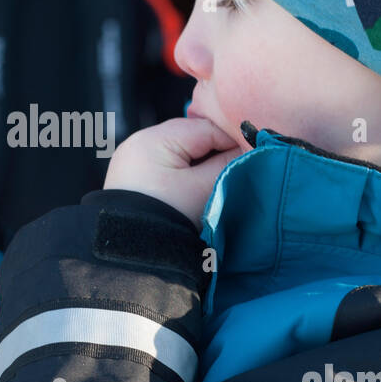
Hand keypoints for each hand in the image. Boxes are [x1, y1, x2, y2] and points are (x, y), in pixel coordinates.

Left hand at [103, 117, 246, 230]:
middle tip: (236, 171)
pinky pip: (166, 166)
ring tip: (216, 182)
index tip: (253, 156)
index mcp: (154, 138)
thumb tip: (248, 150)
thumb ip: (228, 164)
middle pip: (192, 137)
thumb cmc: (166, 217)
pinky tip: (195, 189)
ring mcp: (133, 160)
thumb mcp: (202, 189)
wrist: (127, 253)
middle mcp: (139, 142)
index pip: (207, 128)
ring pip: (180, 152)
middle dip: (216, 152)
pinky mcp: (132, 177)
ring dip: (200, 164)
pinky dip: (184, 174)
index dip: (233, 141)